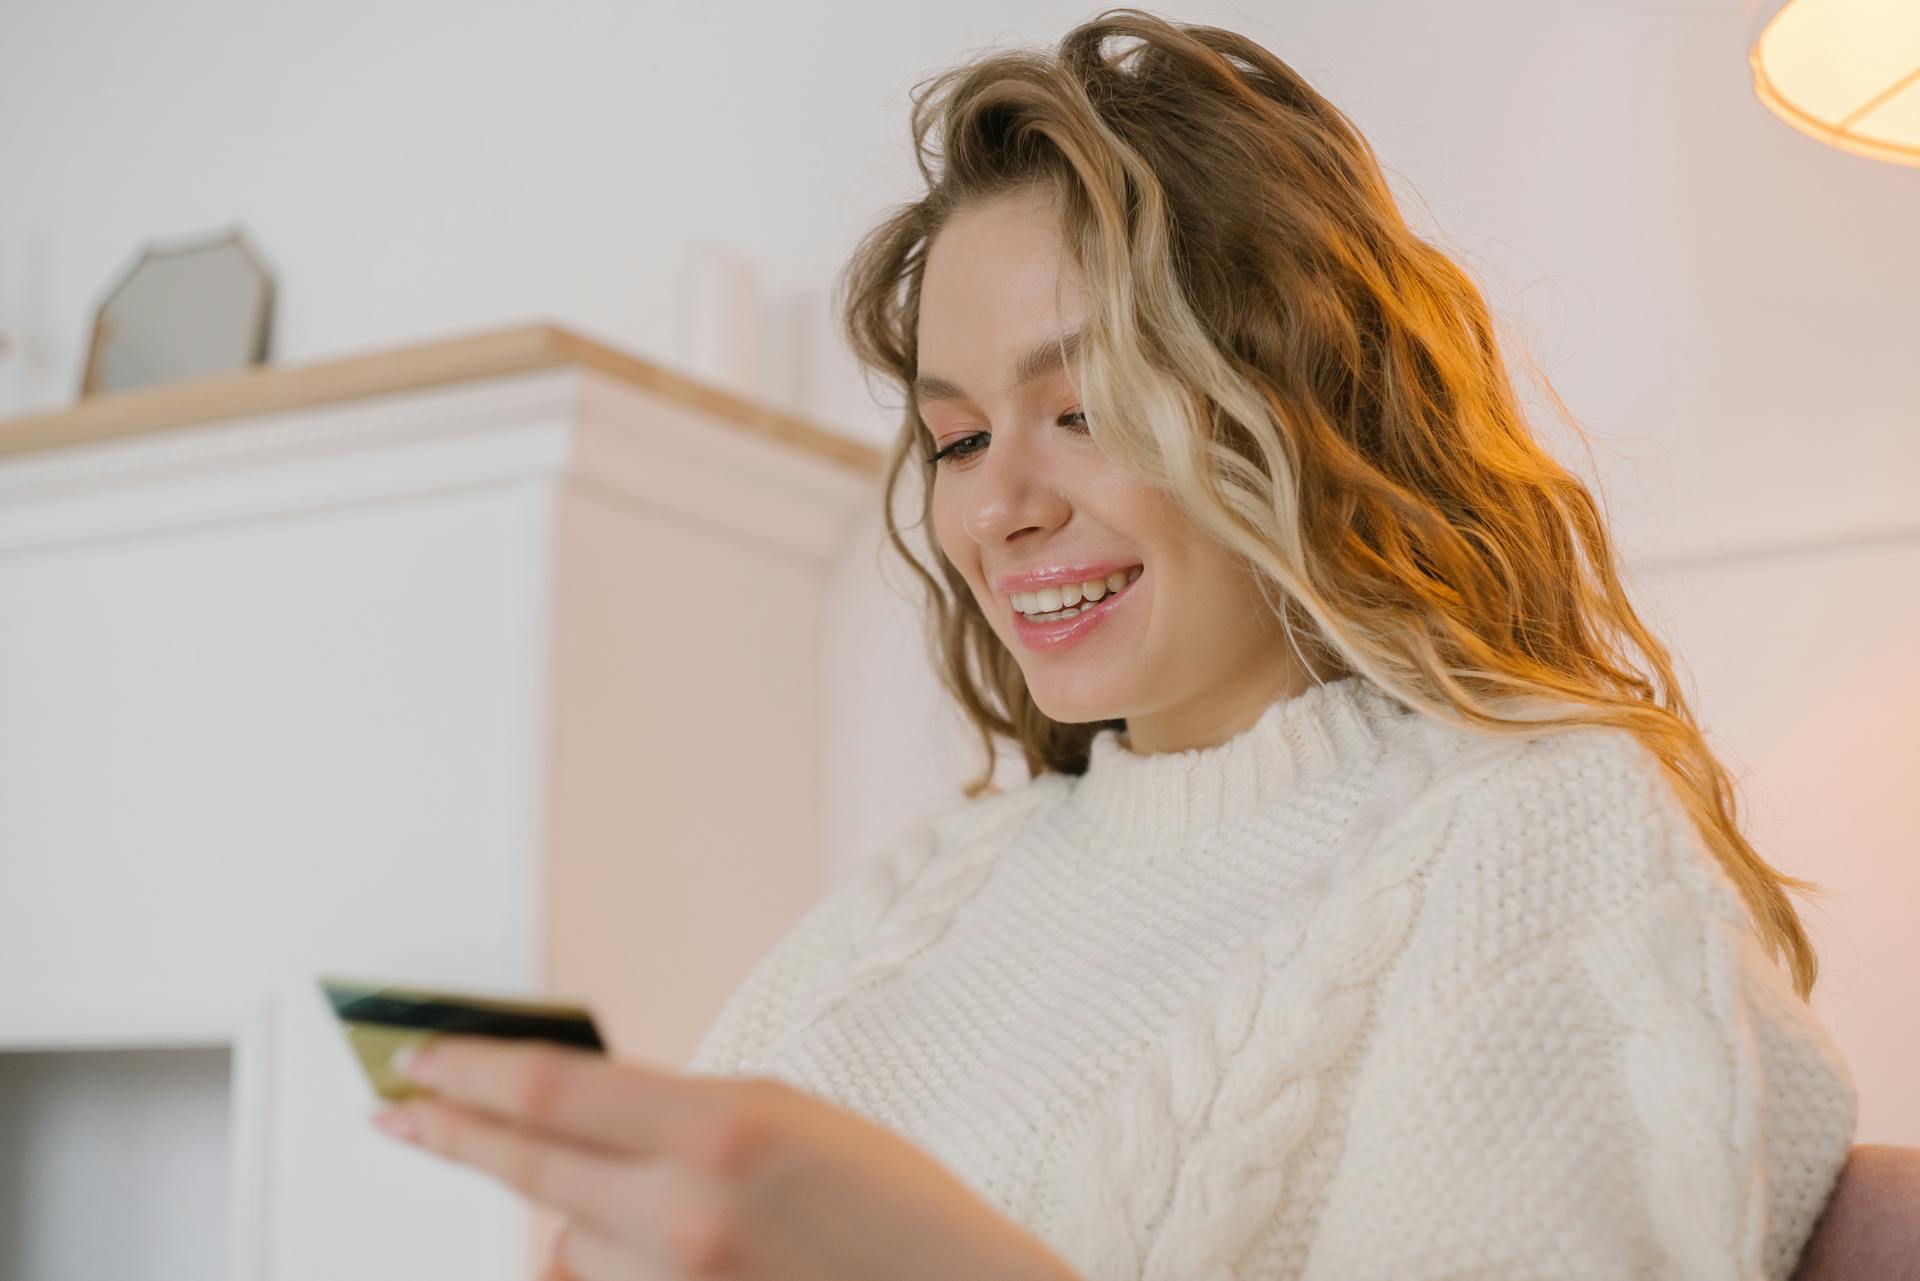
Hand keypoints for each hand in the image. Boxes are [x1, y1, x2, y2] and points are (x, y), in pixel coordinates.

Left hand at [370, 1035, 1080, 1280]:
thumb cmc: (891, 1204)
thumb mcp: (785, 1114)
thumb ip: (671, 1112)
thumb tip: (564, 1118)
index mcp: (721, 1130)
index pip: (548, 1091)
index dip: (468, 1071)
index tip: (418, 1058)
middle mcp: (682, 1217)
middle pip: (522, 1168)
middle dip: (448, 1134)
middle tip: (396, 1111)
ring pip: (563, 1243)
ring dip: (573, 1217)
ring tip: (661, 1207)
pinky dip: (604, 1263)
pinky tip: (659, 1246)